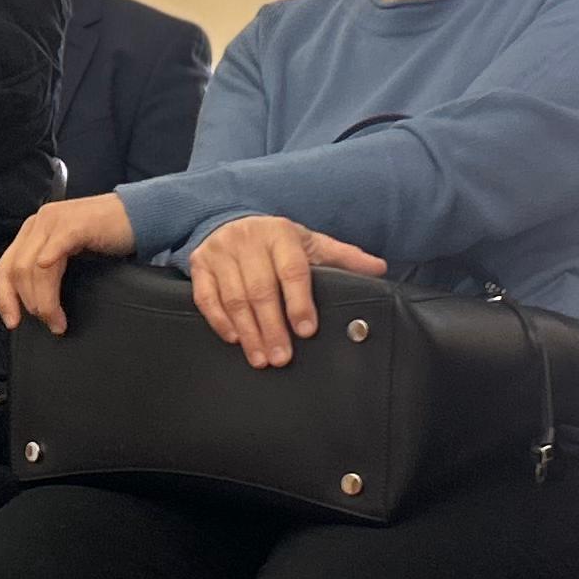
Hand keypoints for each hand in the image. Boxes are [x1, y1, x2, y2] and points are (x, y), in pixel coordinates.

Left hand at [0, 192, 136, 332]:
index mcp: (33, 230)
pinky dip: (49, 273)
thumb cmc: (106, 237)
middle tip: (47, 323)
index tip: (12, 322)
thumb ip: (48, 271)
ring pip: (33, 267)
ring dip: (43, 300)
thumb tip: (35, 306)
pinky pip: (55, 250)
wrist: (139, 215)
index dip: (4, 297)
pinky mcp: (76, 224)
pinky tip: (53, 294)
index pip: (4, 266)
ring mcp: (55, 221)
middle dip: (28, 302)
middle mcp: (39, 223)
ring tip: (57, 320)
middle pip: (16, 269)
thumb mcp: (68, 254)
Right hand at [185, 215, 387, 370]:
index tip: (306, 330)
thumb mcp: (310, 243)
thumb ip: (343, 257)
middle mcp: (248, 239)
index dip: (299, 302)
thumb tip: (379, 269)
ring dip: (248, 332)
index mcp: (281, 233)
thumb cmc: (276, 240)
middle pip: (261, 290)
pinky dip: (220, 321)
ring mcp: (220, 251)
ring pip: (234, 298)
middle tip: (282, 357)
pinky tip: (234, 339)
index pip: (292, 271)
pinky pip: (206, 297)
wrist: (228, 219)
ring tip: (261, 358)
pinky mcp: (199, 264)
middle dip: (272, 327)